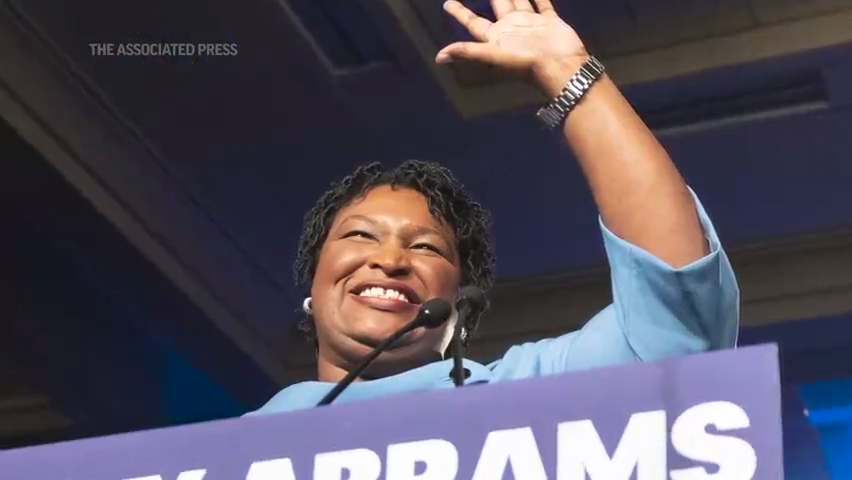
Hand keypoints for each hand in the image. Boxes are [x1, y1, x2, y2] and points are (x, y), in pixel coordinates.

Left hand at [436, 0, 588, 96]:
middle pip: (496, 5)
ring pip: (518, 1)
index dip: (460, 12)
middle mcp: (510, 28)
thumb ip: (467, 53)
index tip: (447, 3)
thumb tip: (438, 57)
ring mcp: (530, 24)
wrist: (559, 65)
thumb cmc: (525, 62)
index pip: (473, 22)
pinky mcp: (549, 21)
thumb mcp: (492, 57)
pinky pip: (542, 4)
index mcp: (496, 37)